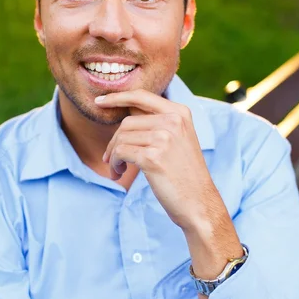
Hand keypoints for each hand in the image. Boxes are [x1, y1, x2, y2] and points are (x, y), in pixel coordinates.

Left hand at [95, 89, 222, 231]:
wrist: (199, 202)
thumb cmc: (185, 174)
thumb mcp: (179, 138)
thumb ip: (158, 122)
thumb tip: (126, 109)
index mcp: (180, 112)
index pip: (141, 96)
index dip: (117, 97)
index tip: (99, 101)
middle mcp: (173, 121)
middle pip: (127, 122)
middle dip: (114, 140)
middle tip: (111, 158)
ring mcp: (163, 138)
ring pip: (121, 138)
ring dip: (113, 156)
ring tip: (117, 169)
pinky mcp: (152, 157)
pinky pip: (120, 153)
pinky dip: (115, 164)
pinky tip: (119, 174)